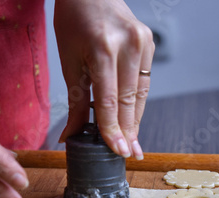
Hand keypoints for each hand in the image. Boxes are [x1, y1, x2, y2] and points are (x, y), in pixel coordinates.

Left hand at [55, 0, 154, 159]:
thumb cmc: (74, 22)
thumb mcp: (68, 60)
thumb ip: (74, 100)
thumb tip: (71, 135)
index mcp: (102, 48)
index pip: (109, 99)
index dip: (113, 129)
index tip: (118, 151)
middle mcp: (128, 45)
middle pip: (129, 100)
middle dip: (128, 130)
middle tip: (129, 154)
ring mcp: (143, 43)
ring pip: (141, 94)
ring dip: (135, 120)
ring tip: (132, 143)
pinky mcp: (150, 43)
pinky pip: (144, 81)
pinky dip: (137, 102)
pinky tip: (133, 118)